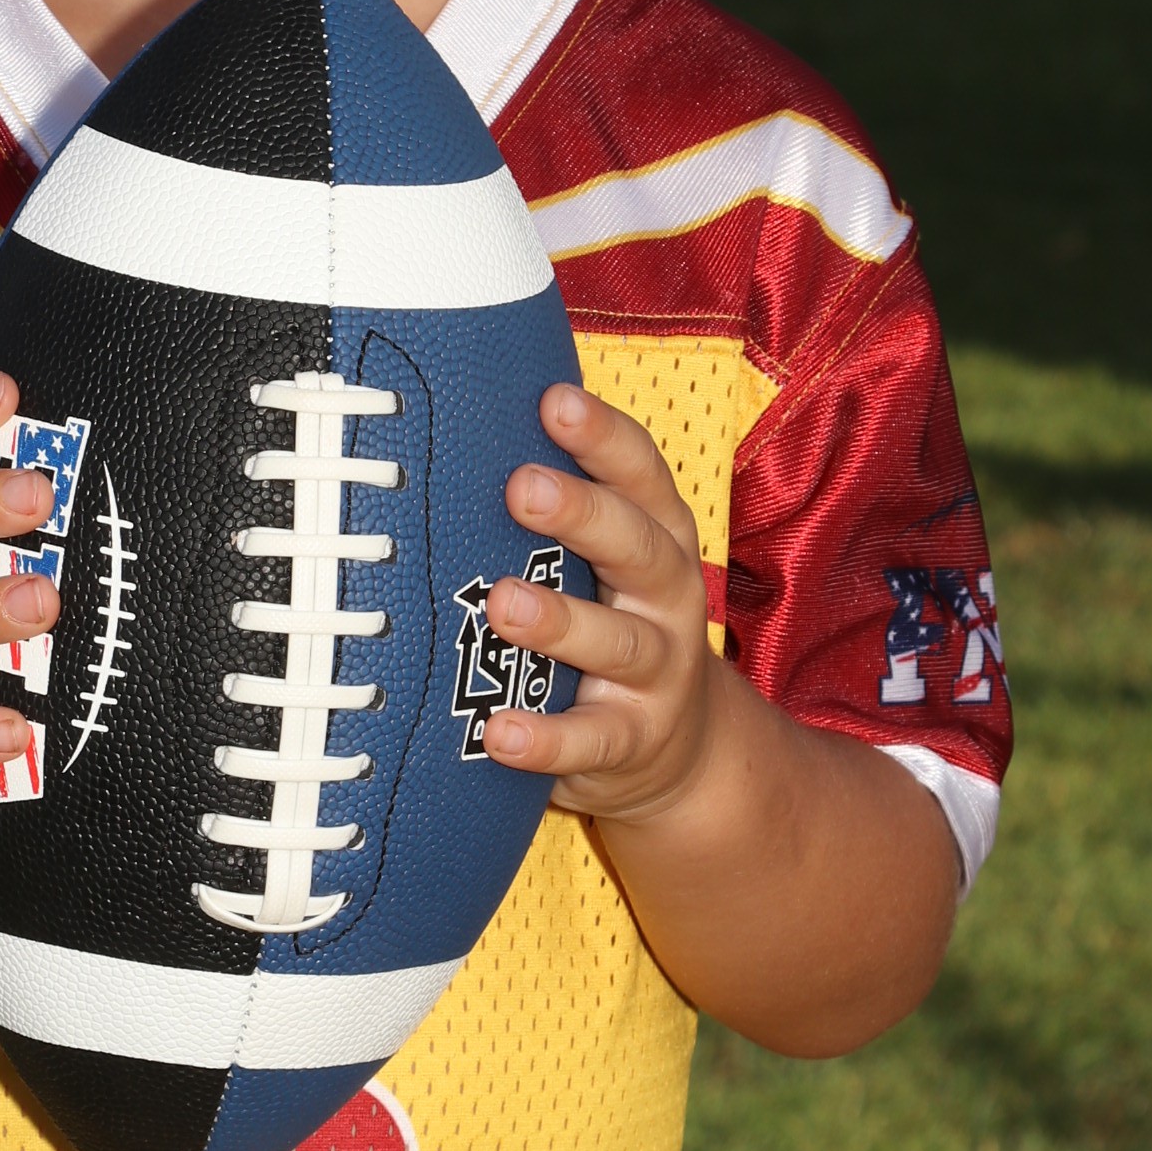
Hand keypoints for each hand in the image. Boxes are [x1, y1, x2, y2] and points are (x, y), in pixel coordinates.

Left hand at [478, 382, 719, 826]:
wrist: (683, 749)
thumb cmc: (617, 625)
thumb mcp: (610, 565)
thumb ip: (564, 514)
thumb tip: (468, 431)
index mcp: (659, 538)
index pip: (642, 475)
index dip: (603, 436)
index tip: (555, 401)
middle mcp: (668, 596)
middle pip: (636, 546)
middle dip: (582, 514)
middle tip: (522, 487)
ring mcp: (657, 673)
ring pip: (616, 642)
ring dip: (560, 622)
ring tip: (504, 604)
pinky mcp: (633, 740)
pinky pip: (591, 739)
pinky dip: (547, 738)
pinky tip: (499, 732)